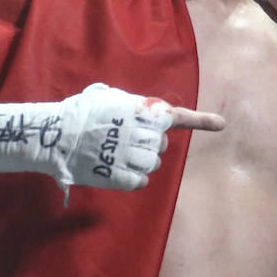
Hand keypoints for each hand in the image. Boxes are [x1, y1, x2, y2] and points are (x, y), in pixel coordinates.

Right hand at [0, 83, 225, 192]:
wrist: (55, 134)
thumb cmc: (79, 111)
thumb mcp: (107, 95)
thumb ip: (131, 103)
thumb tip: (142, 110)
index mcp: (140, 110)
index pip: (176, 116)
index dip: (201, 121)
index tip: (222, 125)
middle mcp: (141, 132)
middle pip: (161, 145)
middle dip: (148, 144)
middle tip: (124, 140)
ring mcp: (132, 155)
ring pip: (153, 163)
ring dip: (140, 161)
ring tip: (119, 154)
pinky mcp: (121, 175)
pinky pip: (141, 181)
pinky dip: (132, 178)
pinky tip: (116, 169)